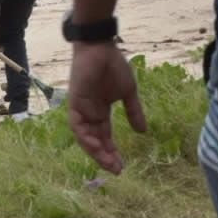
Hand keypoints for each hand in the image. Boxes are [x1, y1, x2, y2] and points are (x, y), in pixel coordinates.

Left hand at [67, 43, 146, 174]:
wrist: (101, 48)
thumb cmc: (114, 67)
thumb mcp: (128, 93)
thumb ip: (133, 112)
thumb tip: (142, 132)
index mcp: (100, 112)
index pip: (105, 137)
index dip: (112, 152)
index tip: (122, 166)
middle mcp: (89, 113)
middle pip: (94, 141)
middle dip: (104, 156)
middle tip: (116, 170)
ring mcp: (80, 108)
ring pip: (84, 137)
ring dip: (95, 151)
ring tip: (108, 163)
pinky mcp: (74, 102)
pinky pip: (77, 124)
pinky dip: (85, 136)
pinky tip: (96, 146)